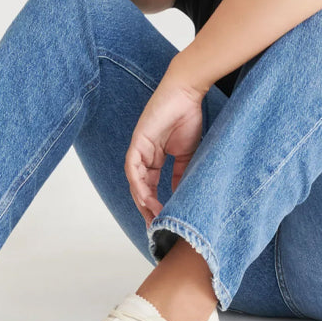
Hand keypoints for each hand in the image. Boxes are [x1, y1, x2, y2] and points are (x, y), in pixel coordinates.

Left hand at [124, 65, 206, 226]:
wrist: (186, 94)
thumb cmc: (187, 117)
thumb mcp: (187, 154)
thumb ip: (181, 173)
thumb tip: (181, 195)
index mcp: (154, 158)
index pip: (151, 187)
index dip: (156, 205)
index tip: (164, 221)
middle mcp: (143, 155)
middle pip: (140, 188)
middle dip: (147, 208)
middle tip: (156, 227)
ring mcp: (139, 148)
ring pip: (135, 181)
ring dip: (143, 200)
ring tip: (154, 216)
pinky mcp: (138, 141)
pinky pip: (133, 167)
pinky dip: (139, 184)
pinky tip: (147, 198)